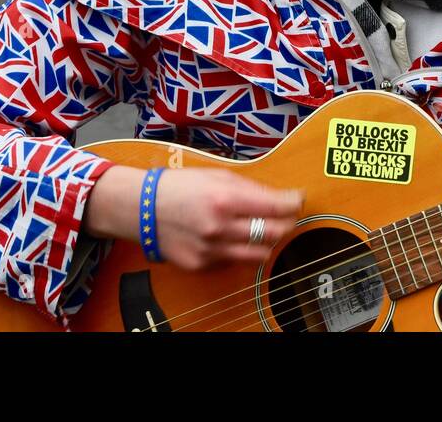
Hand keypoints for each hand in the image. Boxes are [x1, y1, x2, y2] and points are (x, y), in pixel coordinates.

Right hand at [155, 168, 302, 269]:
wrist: (142, 208)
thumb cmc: (182, 186)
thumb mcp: (219, 175)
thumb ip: (252, 188)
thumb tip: (282, 198)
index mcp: (226, 199)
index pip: (276, 207)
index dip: (294, 203)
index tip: (298, 200)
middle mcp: (220, 227)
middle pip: (274, 232)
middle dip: (287, 223)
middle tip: (288, 215)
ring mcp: (211, 249)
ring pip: (260, 253)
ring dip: (268, 241)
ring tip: (267, 229)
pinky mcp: (202, 265)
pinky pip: (234, 261)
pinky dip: (240, 250)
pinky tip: (234, 237)